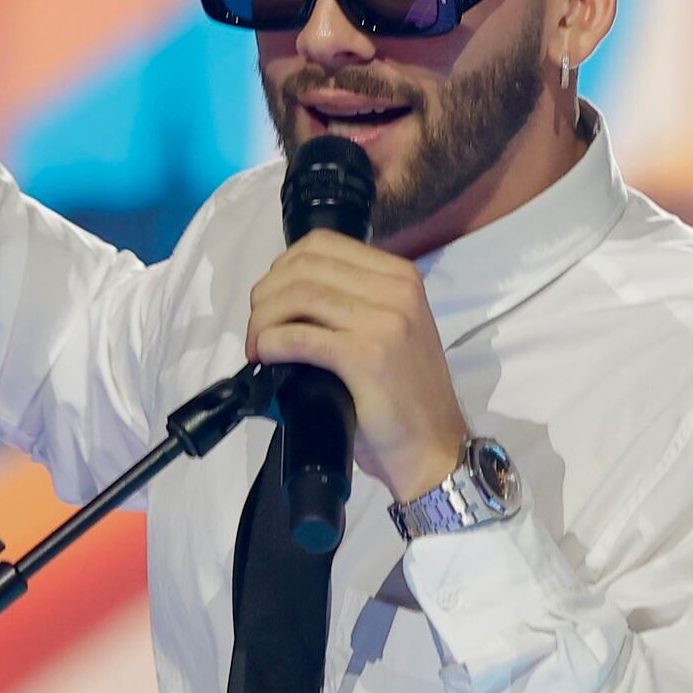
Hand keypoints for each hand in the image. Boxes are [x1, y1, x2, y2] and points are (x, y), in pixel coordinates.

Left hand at [245, 233, 469, 500]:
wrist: (435, 449)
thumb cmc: (406, 398)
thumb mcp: (391, 330)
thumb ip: (354, 303)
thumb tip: (288, 296)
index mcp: (401, 275)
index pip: (321, 243)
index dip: (282, 268)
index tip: (270, 301)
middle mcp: (396, 289)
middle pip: (303, 267)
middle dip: (266, 296)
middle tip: (256, 330)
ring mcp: (385, 321)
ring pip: (297, 296)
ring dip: (262, 322)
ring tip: (257, 348)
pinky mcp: (367, 356)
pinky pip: (299, 336)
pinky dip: (271, 343)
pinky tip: (266, 358)